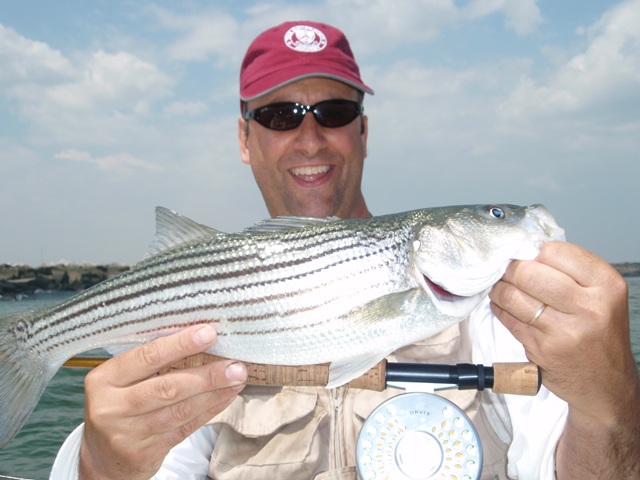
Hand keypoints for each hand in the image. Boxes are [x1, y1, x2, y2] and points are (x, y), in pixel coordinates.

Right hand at [79, 325, 246, 479]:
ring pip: (179, 410)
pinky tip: (225, 398)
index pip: (146, 357)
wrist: (103, 457)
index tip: (209, 333)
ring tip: (237, 380)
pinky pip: (184, 428)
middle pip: (167, 387)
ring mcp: (126, 434)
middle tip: (235, 365)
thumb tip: (200, 337)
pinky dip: (209, 411)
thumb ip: (150, 363)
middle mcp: (111, 408)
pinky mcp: (143, 454)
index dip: (180, 345)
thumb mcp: (122, 381)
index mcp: (103, 379)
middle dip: (207, 375)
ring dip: (213, 394)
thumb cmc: (119, 405)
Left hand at [490, 241, 639, 476]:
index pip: (556, 252)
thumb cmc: (600, 333)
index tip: (528, 256)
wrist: (606, 384)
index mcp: (606, 285)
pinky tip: (501, 304)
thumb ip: (570, 272)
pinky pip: (508, 319)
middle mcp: (589, 307)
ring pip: (514, 296)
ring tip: (500, 286)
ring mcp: (564, 331)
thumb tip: (526, 250)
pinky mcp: (542, 349)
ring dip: (499, 288)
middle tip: (507, 270)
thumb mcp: (601, 296)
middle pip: (529, 272)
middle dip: (512, 269)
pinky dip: (499, 307)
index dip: (534, 252)